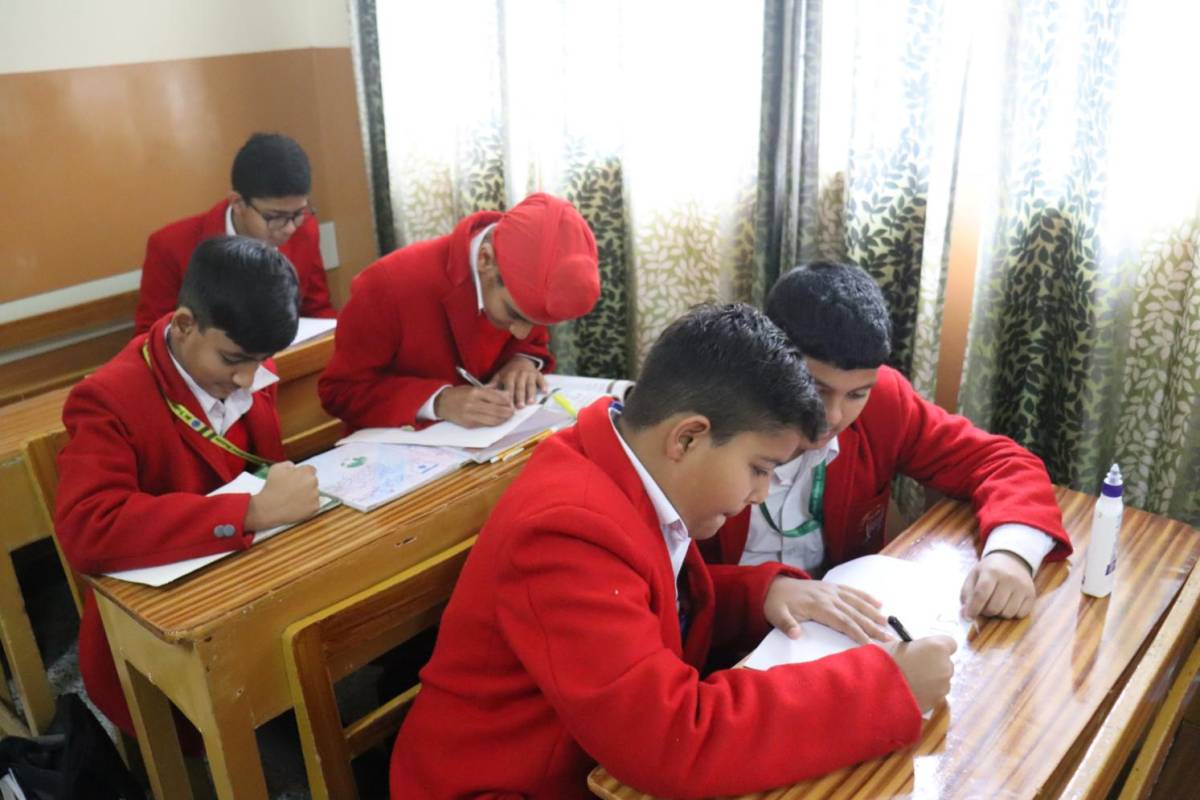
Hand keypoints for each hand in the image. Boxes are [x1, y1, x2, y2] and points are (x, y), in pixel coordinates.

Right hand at [245, 462, 319, 530]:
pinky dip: (307, 506)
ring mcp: (315, 496)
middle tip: (293, 491)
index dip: (303, 474)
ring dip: (307, 495)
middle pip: (313, 481)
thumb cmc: (271, 488)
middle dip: (305, 484)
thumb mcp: (276, 468)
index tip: (297, 480)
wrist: (268, 509)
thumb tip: (294, 466)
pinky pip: (314, 505)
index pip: (311, 470)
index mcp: (306, 472)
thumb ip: (288, 464)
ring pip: (314, 493)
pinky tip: (296, 507)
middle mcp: (313, 482)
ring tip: (293, 500)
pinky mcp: (315, 508)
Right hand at [435, 385, 514, 427]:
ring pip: (493, 420)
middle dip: (508, 412)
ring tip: (507, 417)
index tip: (511, 402)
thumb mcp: (473, 387)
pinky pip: (485, 425)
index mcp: (475, 392)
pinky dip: (494, 423)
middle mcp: (473, 404)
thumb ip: (489, 391)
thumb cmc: (459, 394)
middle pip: (497, 410)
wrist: (441, 403)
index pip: (497, 397)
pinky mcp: (469, 424)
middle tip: (512, 411)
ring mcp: (470, 415)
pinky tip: (498, 421)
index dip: (507, 401)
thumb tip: (506, 395)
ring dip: (503, 419)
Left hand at [492, 357, 546, 407]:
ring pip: (530, 384)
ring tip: (531, 402)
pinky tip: (545, 391)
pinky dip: (543, 385)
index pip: (509, 387)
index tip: (508, 405)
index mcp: (509, 376)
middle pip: (520, 387)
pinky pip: (541, 379)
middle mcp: (519, 375)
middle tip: (520, 406)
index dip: (509, 396)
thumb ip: (493, 384)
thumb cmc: (509, 371)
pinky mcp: (537, 373)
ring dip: (531, 393)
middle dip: (520, 397)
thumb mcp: (500, 375)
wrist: (520, 359)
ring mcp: (529, 374)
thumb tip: (484, 390)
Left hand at [764, 576, 891, 643]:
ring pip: (857, 602)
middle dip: (872, 626)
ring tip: (888, 623)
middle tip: (888, 637)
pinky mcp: (832, 587)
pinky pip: (852, 591)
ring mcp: (831, 590)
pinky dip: (866, 597)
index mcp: (818, 606)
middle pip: (854, 613)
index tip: (870, 644)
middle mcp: (828, 597)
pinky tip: (878, 603)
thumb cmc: (776, 604)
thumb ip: (786, 624)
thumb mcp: (776, 615)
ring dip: (873, 612)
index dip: (856, 632)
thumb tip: (795, 634)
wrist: (772, 585)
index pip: (842, 621)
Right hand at [879, 635, 956, 712]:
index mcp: (937, 647)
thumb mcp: (896, 645)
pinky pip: (934, 695)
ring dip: (931, 680)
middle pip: (946, 663)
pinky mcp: (936, 703)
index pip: (950, 643)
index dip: (938, 647)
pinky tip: (910, 693)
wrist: (876, 691)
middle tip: (915, 667)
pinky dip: (926, 694)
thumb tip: (914, 651)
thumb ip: (912, 648)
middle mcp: (945, 667)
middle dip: (934, 664)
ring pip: (941, 681)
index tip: (926, 650)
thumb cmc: (883, 661)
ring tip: (910, 682)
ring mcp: (943, 687)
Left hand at [960, 550, 1035, 618]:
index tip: (968, 617)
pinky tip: (1008, 604)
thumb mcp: (974, 576)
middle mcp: (1009, 578)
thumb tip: (965, 615)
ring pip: (1007, 613)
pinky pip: (1020, 614)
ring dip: (998, 614)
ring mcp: (1022, 586)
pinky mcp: (1031, 594)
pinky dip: (1011, 614)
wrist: (1012, 560)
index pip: (981, 595)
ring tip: (996, 603)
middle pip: (994, 607)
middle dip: (985, 612)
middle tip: (984, 606)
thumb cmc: (989, 570)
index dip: (973, 609)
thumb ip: (966, 595)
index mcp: (991, 571)